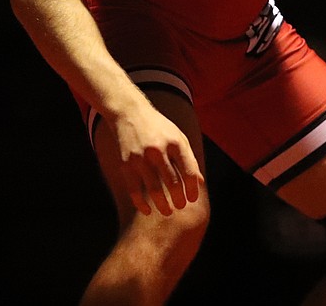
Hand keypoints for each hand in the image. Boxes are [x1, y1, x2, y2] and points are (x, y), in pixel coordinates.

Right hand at [108, 102, 203, 216]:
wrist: (130, 113)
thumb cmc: (159, 128)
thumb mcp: (178, 137)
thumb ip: (189, 159)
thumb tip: (200, 183)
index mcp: (176, 143)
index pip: (189, 172)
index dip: (192, 189)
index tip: (192, 199)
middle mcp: (159, 150)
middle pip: (173, 183)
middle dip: (178, 200)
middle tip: (180, 207)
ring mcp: (141, 158)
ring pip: (154, 190)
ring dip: (162, 205)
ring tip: (167, 212)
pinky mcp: (126, 164)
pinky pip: (134, 190)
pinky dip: (141, 204)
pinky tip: (147, 210)